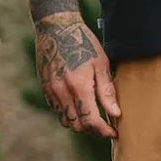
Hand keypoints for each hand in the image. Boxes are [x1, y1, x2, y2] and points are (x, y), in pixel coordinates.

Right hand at [34, 13, 120, 137]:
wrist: (56, 28)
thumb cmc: (83, 43)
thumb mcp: (101, 65)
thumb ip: (106, 92)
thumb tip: (115, 114)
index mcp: (79, 87)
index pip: (91, 121)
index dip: (103, 131)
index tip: (113, 132)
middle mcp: (62, 93)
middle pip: (77, 126)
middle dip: (92, 130)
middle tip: (105, 127)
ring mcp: (51, 92)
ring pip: (66, 121)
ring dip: (80, 124)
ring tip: (94, 118)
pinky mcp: (46, 89)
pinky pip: (58, 111)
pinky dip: (69, 115)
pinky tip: (80, 106)